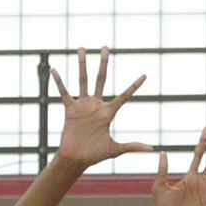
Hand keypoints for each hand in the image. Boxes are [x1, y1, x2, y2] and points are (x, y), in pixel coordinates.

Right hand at [52, 47, 152, 166]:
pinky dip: (58, 81)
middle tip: (106, 47)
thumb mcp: (115, 149)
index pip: (125, 96)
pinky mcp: (70, 109)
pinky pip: (64, 92)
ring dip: (82, 64)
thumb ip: (132, 146)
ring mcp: (83, 105)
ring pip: (83, 80)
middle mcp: (96, 105)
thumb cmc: (95, 154)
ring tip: (82, 48)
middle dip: (103, 63)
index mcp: (108, 112)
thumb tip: (152, 149)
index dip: (135, 86)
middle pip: (101, 79)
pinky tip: (54, 69)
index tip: (145, 75)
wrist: (76, 159)